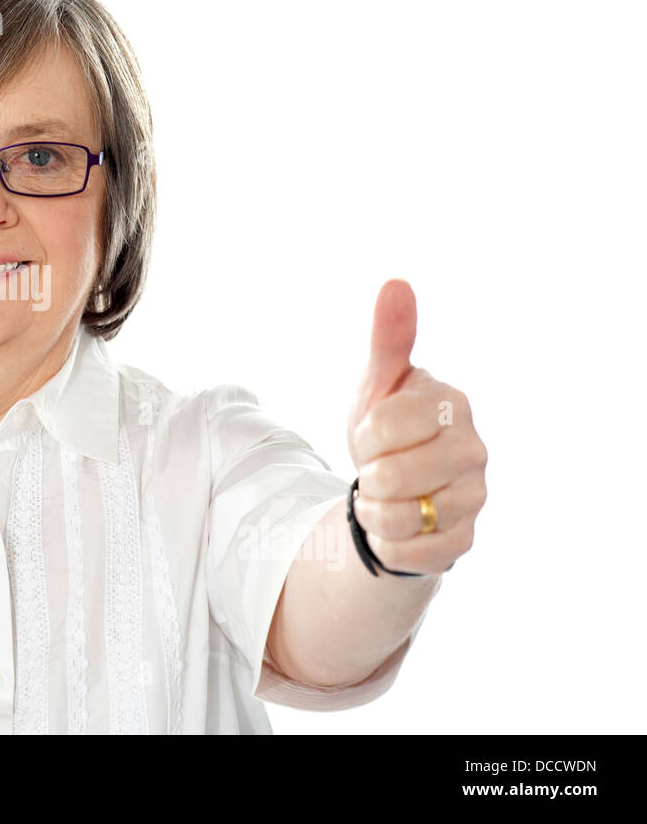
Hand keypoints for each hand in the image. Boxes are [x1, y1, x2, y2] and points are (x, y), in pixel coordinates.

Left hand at [345, 279, 487, 575]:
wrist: (396, 485)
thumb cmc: (389, 425)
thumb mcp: (380, 382)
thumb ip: (389, 338)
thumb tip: (395, 283)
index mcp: (453, 405)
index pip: (381, 427)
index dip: (364, 434)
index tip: (374, 432)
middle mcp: (474, 451)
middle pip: (389, 477)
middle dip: (367, 475)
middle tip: (379, 466)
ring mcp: (474, 498)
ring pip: (395, 518)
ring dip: (373, 511)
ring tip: (386, 495)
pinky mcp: (463, 541)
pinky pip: (405, 553)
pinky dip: (386, 543)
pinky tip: (399, 525)